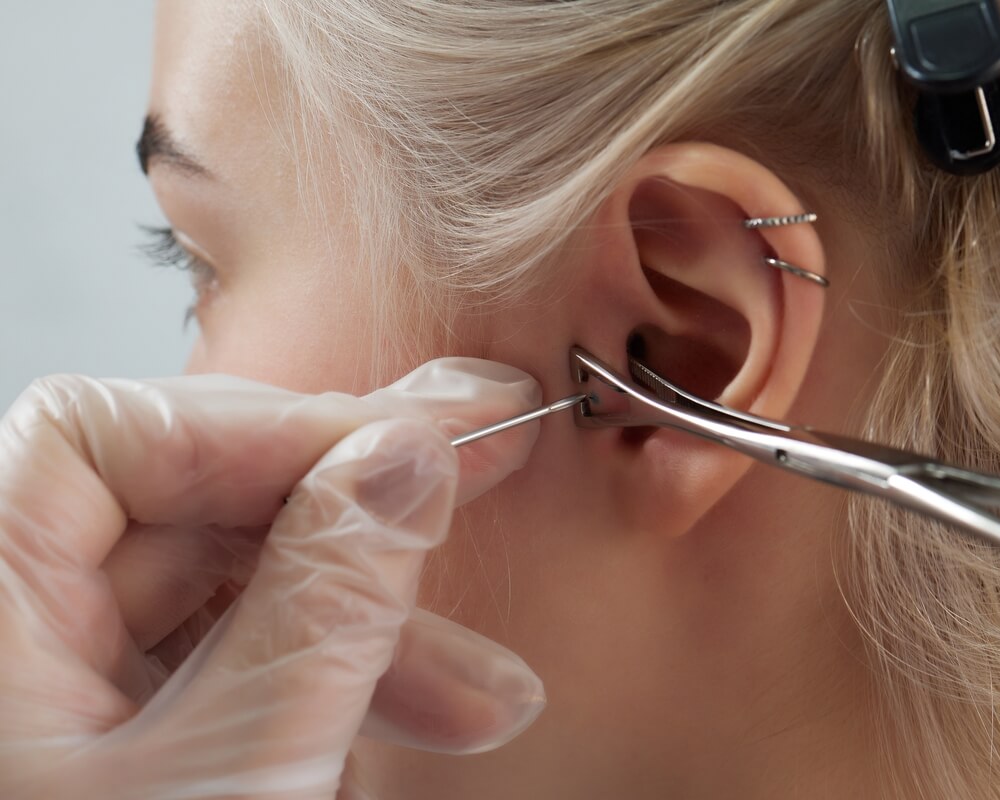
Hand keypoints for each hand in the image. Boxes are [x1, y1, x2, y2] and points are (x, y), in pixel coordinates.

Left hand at [0, 359, 547, 798]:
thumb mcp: (235, 776)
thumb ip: (321, 611)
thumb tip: (407, 458)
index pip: (101, 434)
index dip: (262, 426)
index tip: (402, 448)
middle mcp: (14, 637)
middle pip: (194, 506)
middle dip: (358, 514)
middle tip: (491, 460)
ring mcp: (70, 694)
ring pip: (236, 593)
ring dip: (373, 628)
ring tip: (487, 691)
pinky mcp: (129, 742)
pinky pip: (240, 666)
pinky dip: (336, 684)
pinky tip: (425, 717)